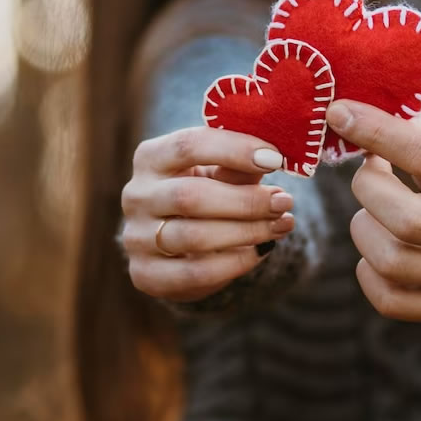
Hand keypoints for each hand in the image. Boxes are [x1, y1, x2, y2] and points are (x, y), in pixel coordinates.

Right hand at [121, 127, 294, 301]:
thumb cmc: (205, 194)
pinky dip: (236, 262)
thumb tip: (274, 161)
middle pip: (190, 197)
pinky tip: (261, 250)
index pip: (188, 146)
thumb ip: (241, 167)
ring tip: (281, 225)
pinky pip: (196, 272)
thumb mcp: (219, 173)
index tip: (275, 159)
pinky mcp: (145, 274)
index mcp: (151, 158)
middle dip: (246, 201)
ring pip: (195, 237)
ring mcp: (136, 237)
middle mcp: (136, 195)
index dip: (234, 150)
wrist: (176, 244)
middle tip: (284, 202)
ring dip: (247, 232)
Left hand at [327, 100, 420, 322]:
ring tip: (373, 211)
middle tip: (368, 172)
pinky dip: (367, 272)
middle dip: (367, 188)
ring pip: (393, 263)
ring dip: (364, 229)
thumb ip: (419, 125)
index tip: (340, 113)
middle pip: (408, 221)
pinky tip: (377, 245)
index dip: (379, 133)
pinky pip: (391, 301)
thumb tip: (356, 125)